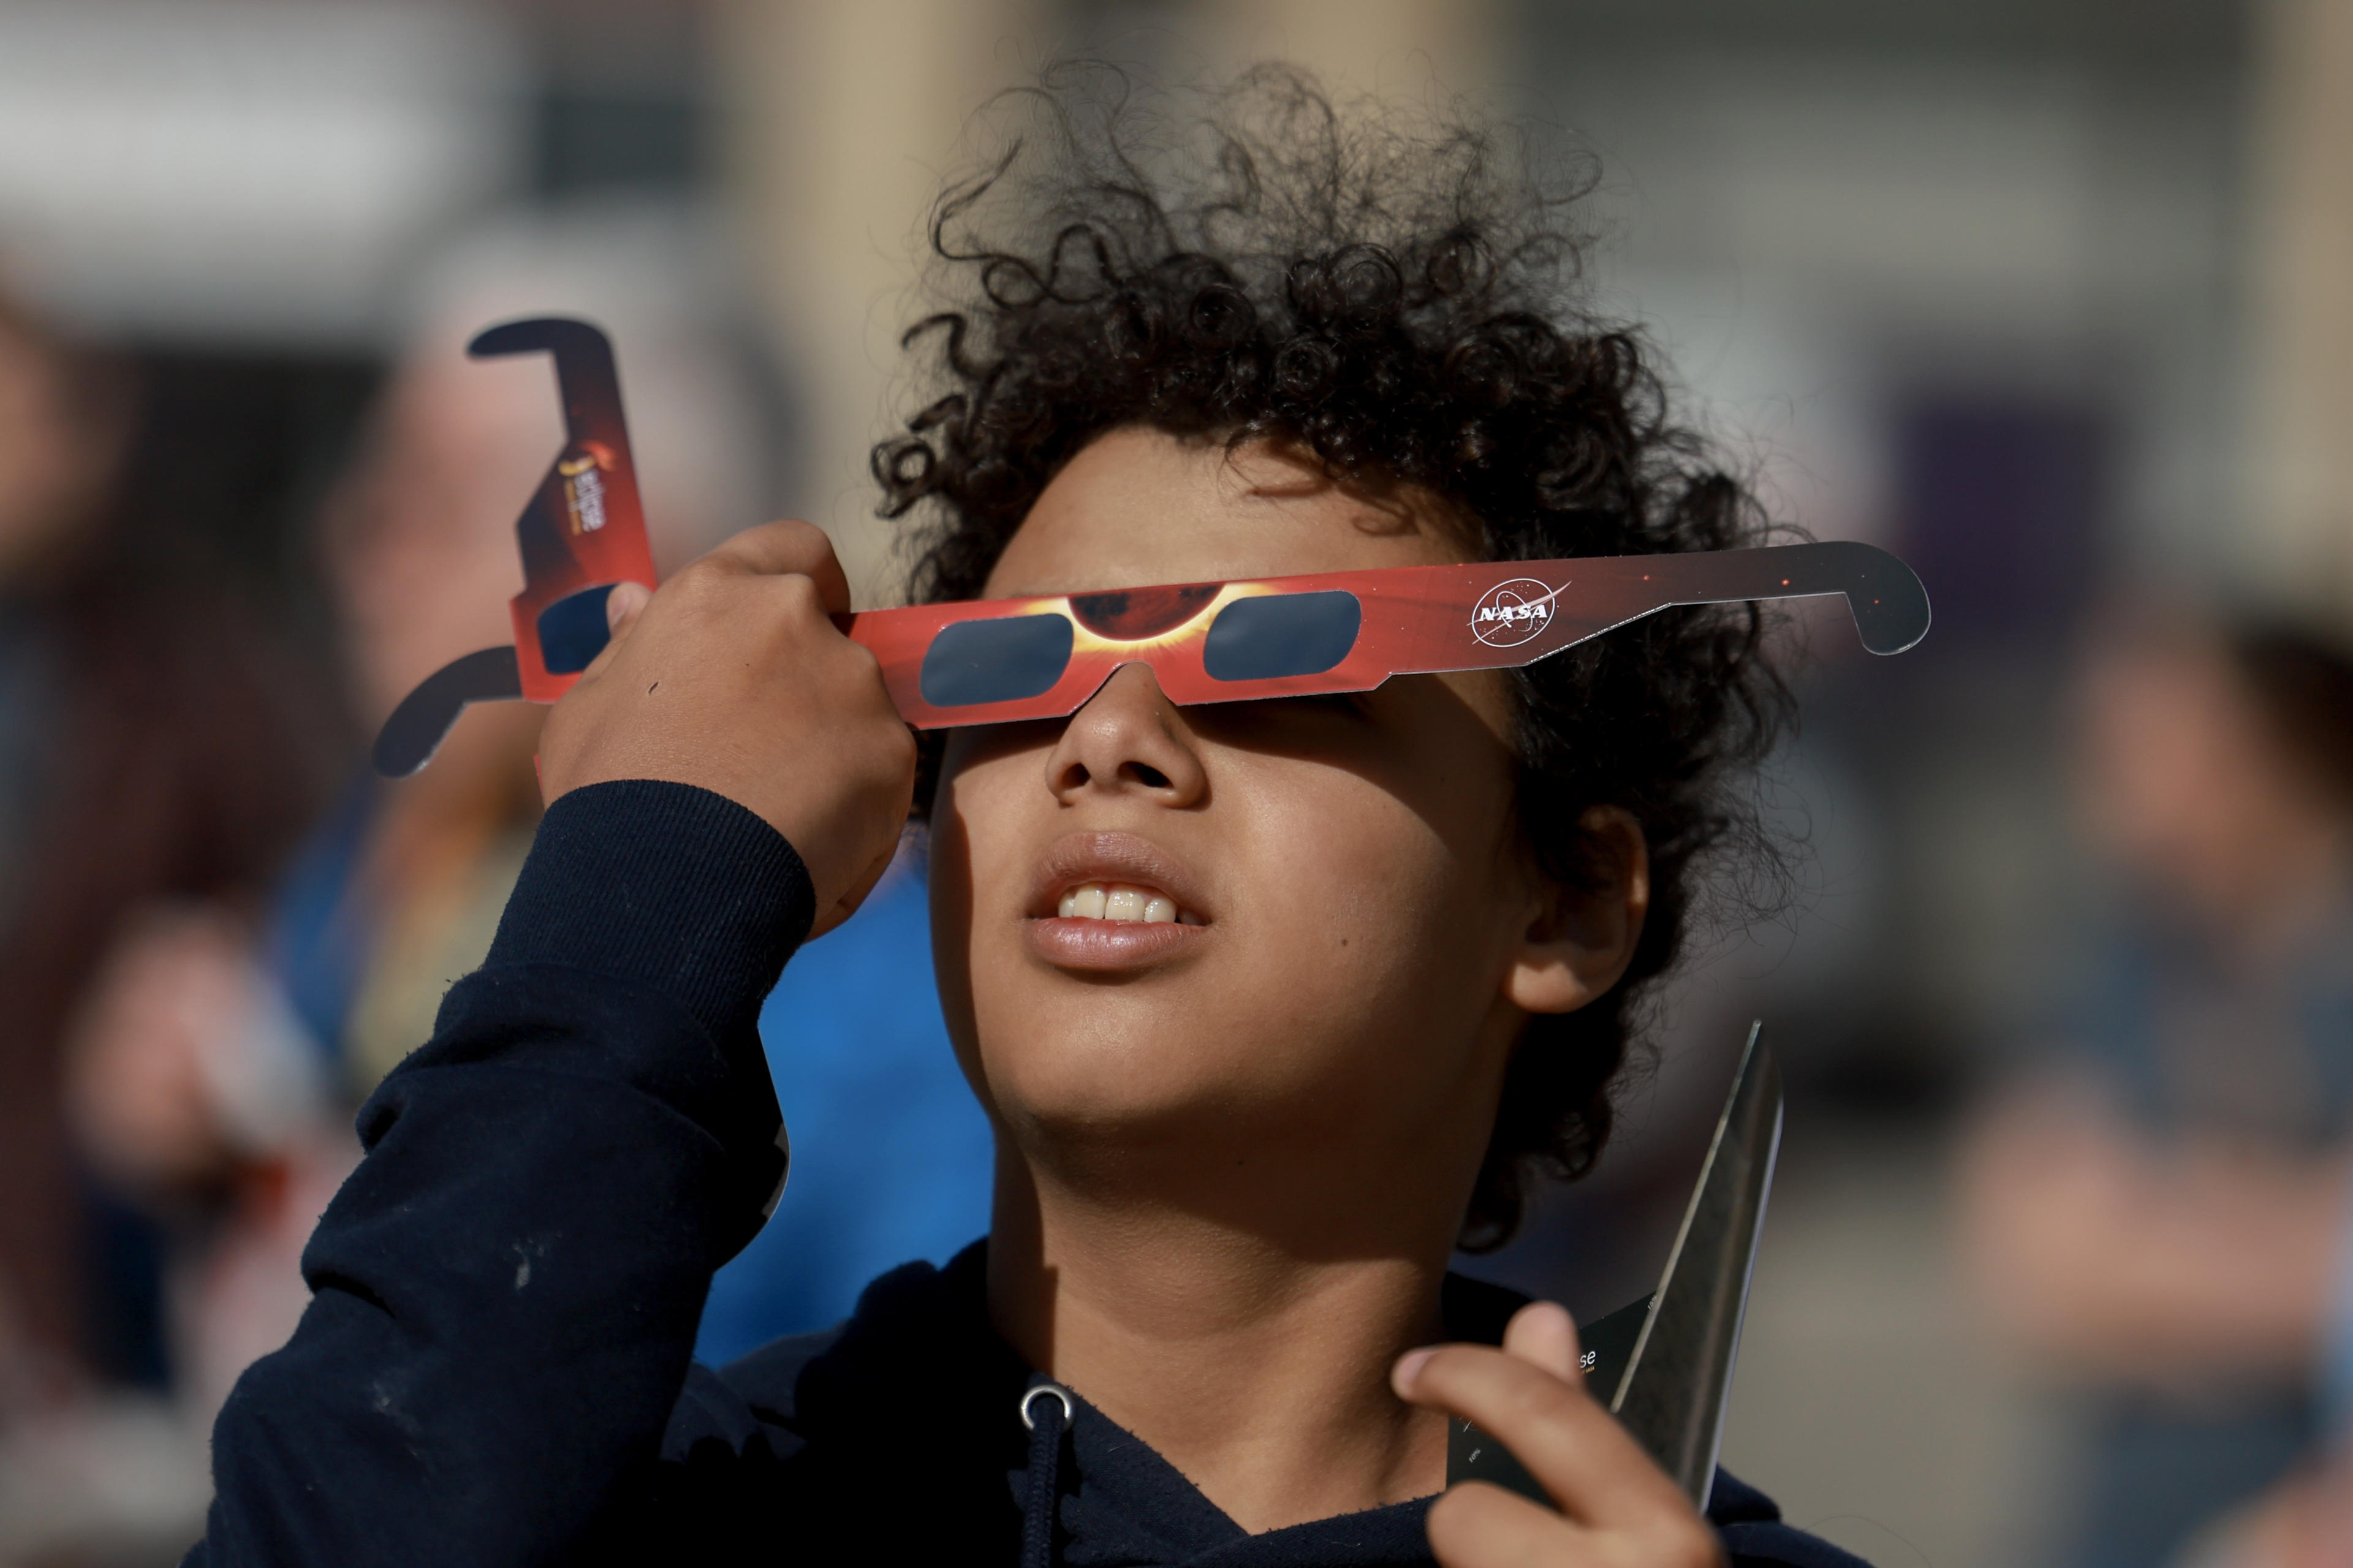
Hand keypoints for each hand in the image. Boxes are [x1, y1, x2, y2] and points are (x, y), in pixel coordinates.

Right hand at [536, 520, 916, 936]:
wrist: (660, 884)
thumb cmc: (608, 795)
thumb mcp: (590, 704)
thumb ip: (630, 645)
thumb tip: (633, 598)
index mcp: (719, 594)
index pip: (795, 549)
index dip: (805, 585)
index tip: (800, 626)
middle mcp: (795, 619)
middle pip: (833, 637)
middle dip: (812, 685)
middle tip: (766, 753)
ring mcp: (853, 684)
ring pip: (863, 709)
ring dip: (836, 750)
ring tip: (776, 818)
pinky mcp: (892, 752)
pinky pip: (884, 776)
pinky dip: (858, 809)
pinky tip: (806, 850)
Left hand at [1394, 1302, 1723, 1567]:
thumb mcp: (1637, 1520)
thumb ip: (1580, 1424)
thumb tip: (1540, 1317)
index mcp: (1665, 1538)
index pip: (1545, 1415)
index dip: (1466, 1376)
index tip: (1417, 1370)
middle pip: (1465, 1515)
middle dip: (1477, 1534)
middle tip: (1518, 1557)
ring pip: (1452, 1556)